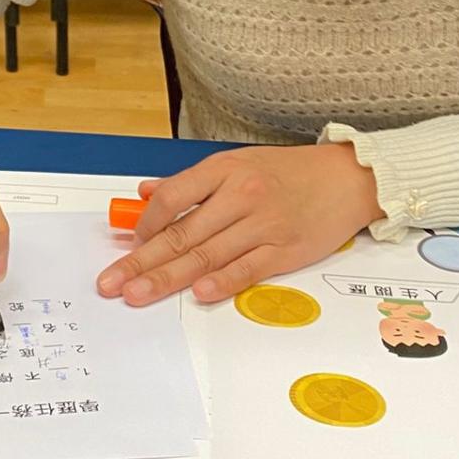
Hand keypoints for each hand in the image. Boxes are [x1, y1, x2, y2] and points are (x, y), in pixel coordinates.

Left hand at [96, 144, 381, 306]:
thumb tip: (146, 194)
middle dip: (141, 261)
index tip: (128, 245)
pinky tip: (198, 293)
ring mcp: (263, 225)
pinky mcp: (285, 250)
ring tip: (137, 295)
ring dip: (167, 278)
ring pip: (207, 255)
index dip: (145, 225)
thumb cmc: (289, 172)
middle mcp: (241, 196)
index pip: (172, 198)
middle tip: (111, 283)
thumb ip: (192, 183)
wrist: (347, 179)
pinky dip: (222, 281)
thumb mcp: (238, 163)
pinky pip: (247, 268)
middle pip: (181, 234)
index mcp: (225, 170)